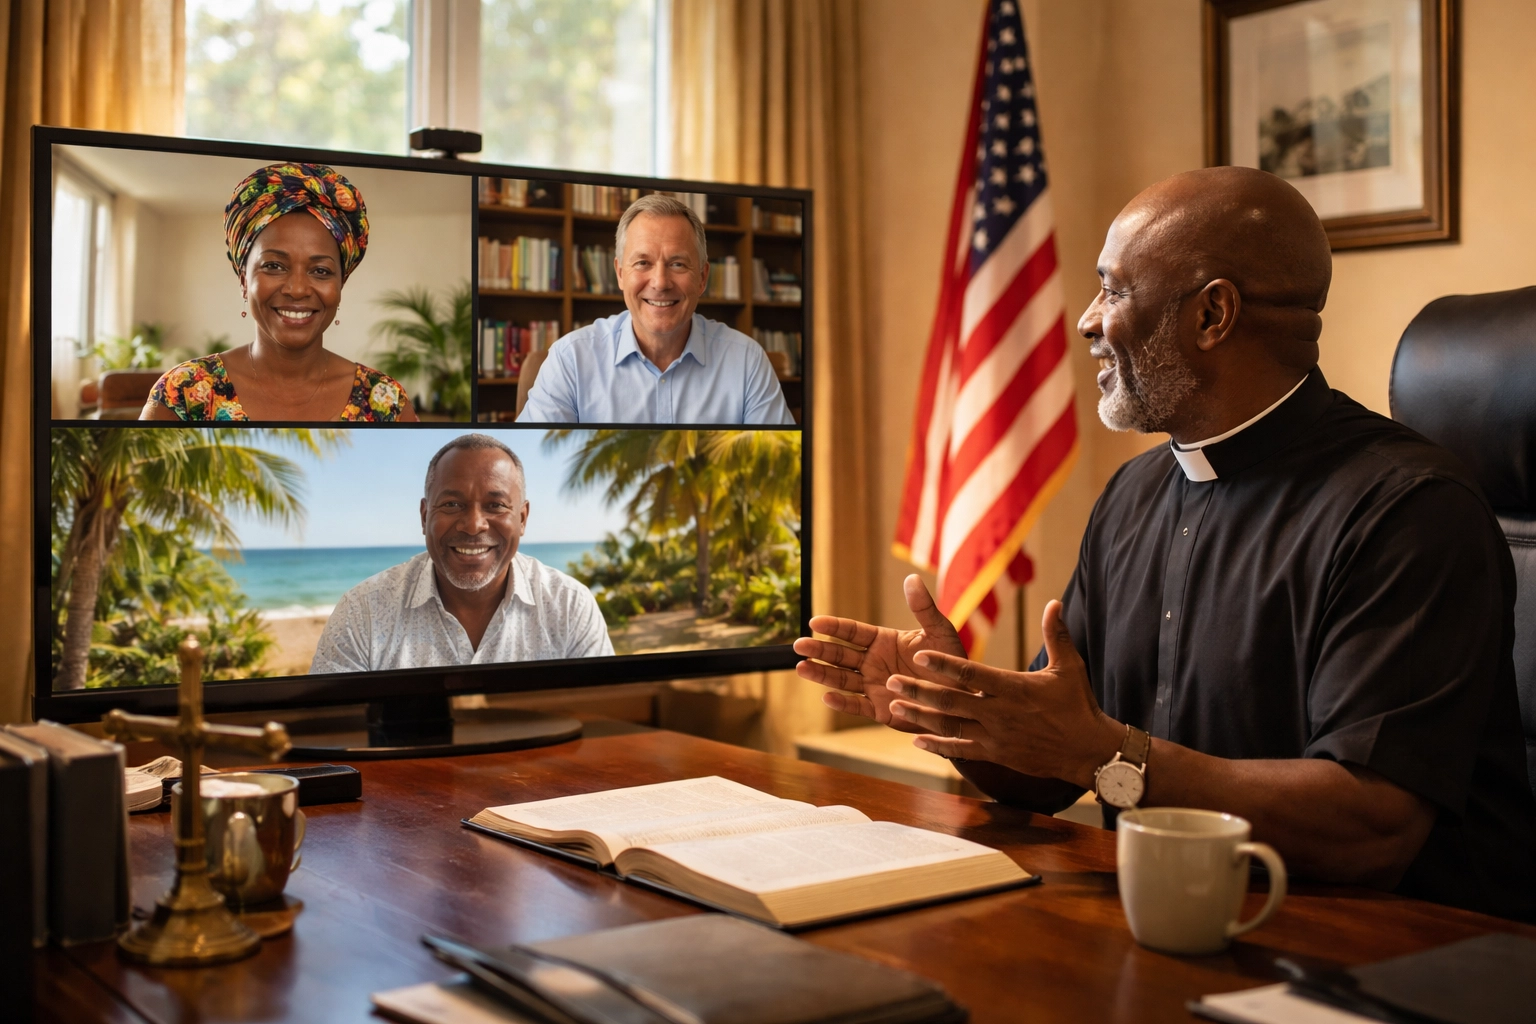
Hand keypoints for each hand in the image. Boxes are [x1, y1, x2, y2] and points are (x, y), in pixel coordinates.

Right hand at [793, 575, 967, 727]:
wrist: (963, 698)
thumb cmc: (952, 662)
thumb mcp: (940, 632)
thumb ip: (923, 608)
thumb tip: (911, 578)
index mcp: (883, 641)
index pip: (852, 632)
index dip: (833, 627)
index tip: (814, 622)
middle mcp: (873, 663)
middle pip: (840, 655)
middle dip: (819, 650)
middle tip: (798, 646)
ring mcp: (874, 687)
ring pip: (841, 679)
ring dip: (821, 674)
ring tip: (801, 668)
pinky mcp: (880, 710)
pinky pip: (857, 706)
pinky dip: (842, 703)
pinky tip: (827, 697)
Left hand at [884, 599, 1123, 786]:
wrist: (1089, 751)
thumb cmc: (1078, 706)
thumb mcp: (1069, 667)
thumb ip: (1056, 634)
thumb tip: (1054, 602)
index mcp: (1013, 688)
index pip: (972, 674)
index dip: (944, 665)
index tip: (920, 655)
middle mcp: (999, 713)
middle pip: (951, 700)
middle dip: (918, 690)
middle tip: (890, 680)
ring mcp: (995, 736)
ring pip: (949, 726)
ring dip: (919, 716)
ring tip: (894, 705)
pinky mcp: (995, 754)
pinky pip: (960, 750)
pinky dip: (937, 745)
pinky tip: (916, 740)